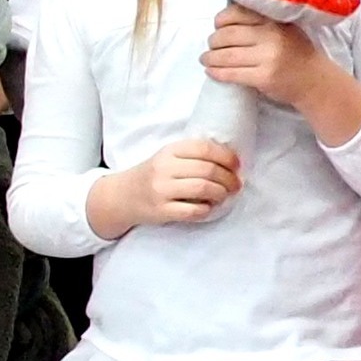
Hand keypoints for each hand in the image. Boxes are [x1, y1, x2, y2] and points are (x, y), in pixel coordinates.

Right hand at [106, 138, 244, 231]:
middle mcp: (164, 168)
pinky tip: (207, 207)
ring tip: (223, 195)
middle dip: (229, 179)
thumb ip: (193, 155)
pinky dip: (206, 209)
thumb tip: (231, 162)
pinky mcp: (161, 210)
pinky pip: (194, 211)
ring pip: (203, 189)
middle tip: (235, 185)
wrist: (122, 196)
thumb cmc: (153, 175)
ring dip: (221, 193)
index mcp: (169, 151)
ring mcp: (161, 190)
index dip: (226, 157)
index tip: (237, 165)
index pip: (204, 148)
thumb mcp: (168, 157)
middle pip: (208, 170)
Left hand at [203, 4, 343, 112]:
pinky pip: (231, 74)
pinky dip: (216, 73)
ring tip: (206, 59)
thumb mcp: (283, 28)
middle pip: (227, 35)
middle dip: (213, 41)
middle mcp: (272, 35)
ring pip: (226, 55)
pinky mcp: (264, 77)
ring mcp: (268, 57)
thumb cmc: (294, 53)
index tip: (217, 26)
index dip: (221, 20)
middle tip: (210, 46)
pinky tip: (211, 71)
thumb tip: (222, 20)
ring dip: (209, 58)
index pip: (237, 13)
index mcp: (274, 20)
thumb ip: (259, 22)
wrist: (315, 81)